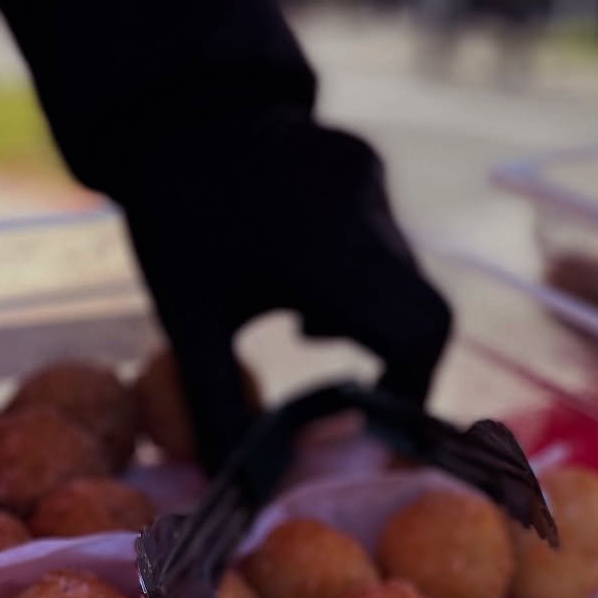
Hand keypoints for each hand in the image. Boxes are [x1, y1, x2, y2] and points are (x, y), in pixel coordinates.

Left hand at [123, 113, 450, 470]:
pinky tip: (302, 278)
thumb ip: (219, 406)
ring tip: (301, 323)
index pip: (416, 337)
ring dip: (372, 320)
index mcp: (328, 253)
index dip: (411, 393)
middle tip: (356, 396)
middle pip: (427, 316)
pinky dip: (360, 280)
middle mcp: (367, 215)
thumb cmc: (174, 217)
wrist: (169, 103)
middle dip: (402, 366)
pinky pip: (386, 243)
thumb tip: (237, 494)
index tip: (378, 427)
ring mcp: (373, 185)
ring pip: (405, 279)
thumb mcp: (187, 319)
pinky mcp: (368, 169)